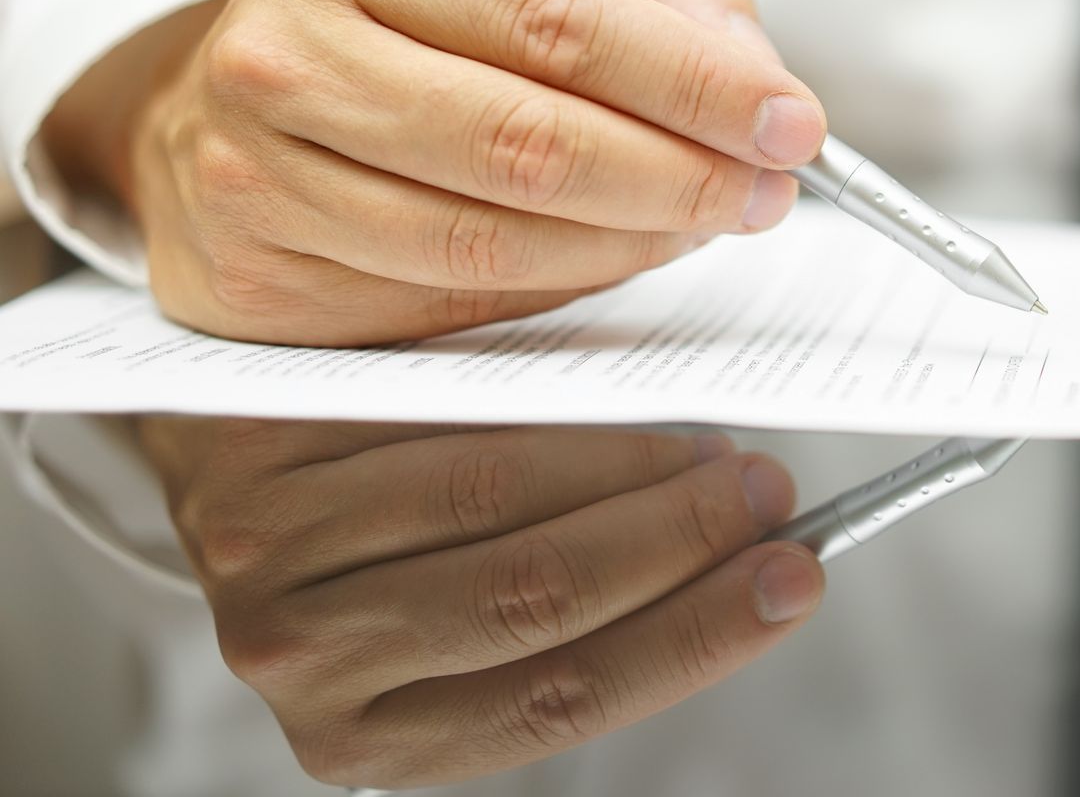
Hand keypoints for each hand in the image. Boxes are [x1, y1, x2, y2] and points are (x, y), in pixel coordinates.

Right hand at [44, 0, 827, 342]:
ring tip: (699, 225)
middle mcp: (285, 56)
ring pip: (490, 242)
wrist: (243, 101)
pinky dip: (555, 292)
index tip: (793, 126)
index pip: (559, 23)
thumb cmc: (420, 27)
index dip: (695, 85)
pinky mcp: (254, 282)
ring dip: (629, 247)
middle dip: (679, 178)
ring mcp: (254, 178)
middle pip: (528, 144)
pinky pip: (444, 306)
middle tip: (765, 194)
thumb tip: (761, 80)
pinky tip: (610, 259)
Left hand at [137, 415, 823, 787]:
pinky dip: (542, 402)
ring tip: (710, 445)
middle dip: (681, 541)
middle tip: (768, 493)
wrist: (240, 446)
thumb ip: (584, 599)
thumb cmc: (389, 543)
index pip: (561, 699)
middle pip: (533, 600)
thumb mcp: (473, 610)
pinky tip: (618, 390)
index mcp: (377, 740)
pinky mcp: (253, 458)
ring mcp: (265, 565)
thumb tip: (750, 555)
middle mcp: (310, 668)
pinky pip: (432, 419)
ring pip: (490, 505)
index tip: (789, 582)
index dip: (694, 638)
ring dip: (628, 469)